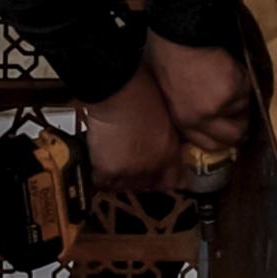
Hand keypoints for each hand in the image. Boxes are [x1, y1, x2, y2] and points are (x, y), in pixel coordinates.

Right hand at [84, 65, 188, 191]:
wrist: (117, 90)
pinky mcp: (109, 171)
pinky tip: (102, 165)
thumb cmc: (141, 93)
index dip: (167, 179)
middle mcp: (153, 167)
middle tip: (133, 165)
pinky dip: (102, 177)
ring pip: (126, 187)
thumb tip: (166, 145)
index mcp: (170, 153)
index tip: (162, 175)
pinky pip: (103, 183)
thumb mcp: (166, 116)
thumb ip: (168, 137)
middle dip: (143, 178)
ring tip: (116, 163)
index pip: (175, 181)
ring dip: (122, 178)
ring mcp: (131, 172)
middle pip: (148, 186)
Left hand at [143, 32, 249, 149]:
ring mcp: (221, 104)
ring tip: (226, 77)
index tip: (227, 128)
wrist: (177, 35)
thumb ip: (185, 111)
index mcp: (182, 120)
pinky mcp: (235, 87)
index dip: (222, 137)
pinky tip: (229, 66)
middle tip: (242, 112)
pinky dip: (244, 78)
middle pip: (235, 136)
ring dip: (240, 95)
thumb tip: (204, 120)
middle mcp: (203, 118)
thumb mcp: (168, 93)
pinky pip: (248, 89)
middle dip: (241, 124)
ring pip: (244, 108)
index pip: (211, 144)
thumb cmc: (167, 58)